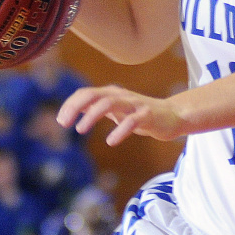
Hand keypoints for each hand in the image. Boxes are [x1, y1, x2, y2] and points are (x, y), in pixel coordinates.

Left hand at [57, 85, 184, 145]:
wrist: (173, 116)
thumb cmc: (140, 114)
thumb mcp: (116, 109)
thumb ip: (96, 107)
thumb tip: (71, 110)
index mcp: (112, 94)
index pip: (86, 93)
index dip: (70, 104)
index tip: (61, 121)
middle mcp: (122, 96)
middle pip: (95, 94)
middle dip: (76, 107)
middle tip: (64, 124)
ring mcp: (135, 104)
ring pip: (110, 103)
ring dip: (92, 115)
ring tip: (80, 130)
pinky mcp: (148, 115)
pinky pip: (132, 121)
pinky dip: (120, 130)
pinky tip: (111, 141)